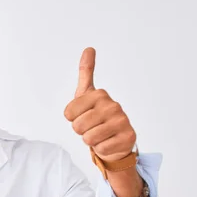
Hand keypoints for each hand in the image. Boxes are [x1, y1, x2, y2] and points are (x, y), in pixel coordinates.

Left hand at [64, 47, 135, 161]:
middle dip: (81, 131)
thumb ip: (86, 72)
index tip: (83, 115)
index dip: (72, 119)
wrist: (116, 140)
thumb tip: (89, 48)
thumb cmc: (97, 117)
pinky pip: (101, 148)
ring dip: (91, 141)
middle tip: (92, 127)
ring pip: (89, 138)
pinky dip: (102, 149)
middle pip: (78, 127)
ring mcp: (122, 121)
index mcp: (99, 94)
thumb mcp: (87, 94)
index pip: (68, 114)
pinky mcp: (128, 137)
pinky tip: (109, 142)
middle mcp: (113, 105)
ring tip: (100, 135)